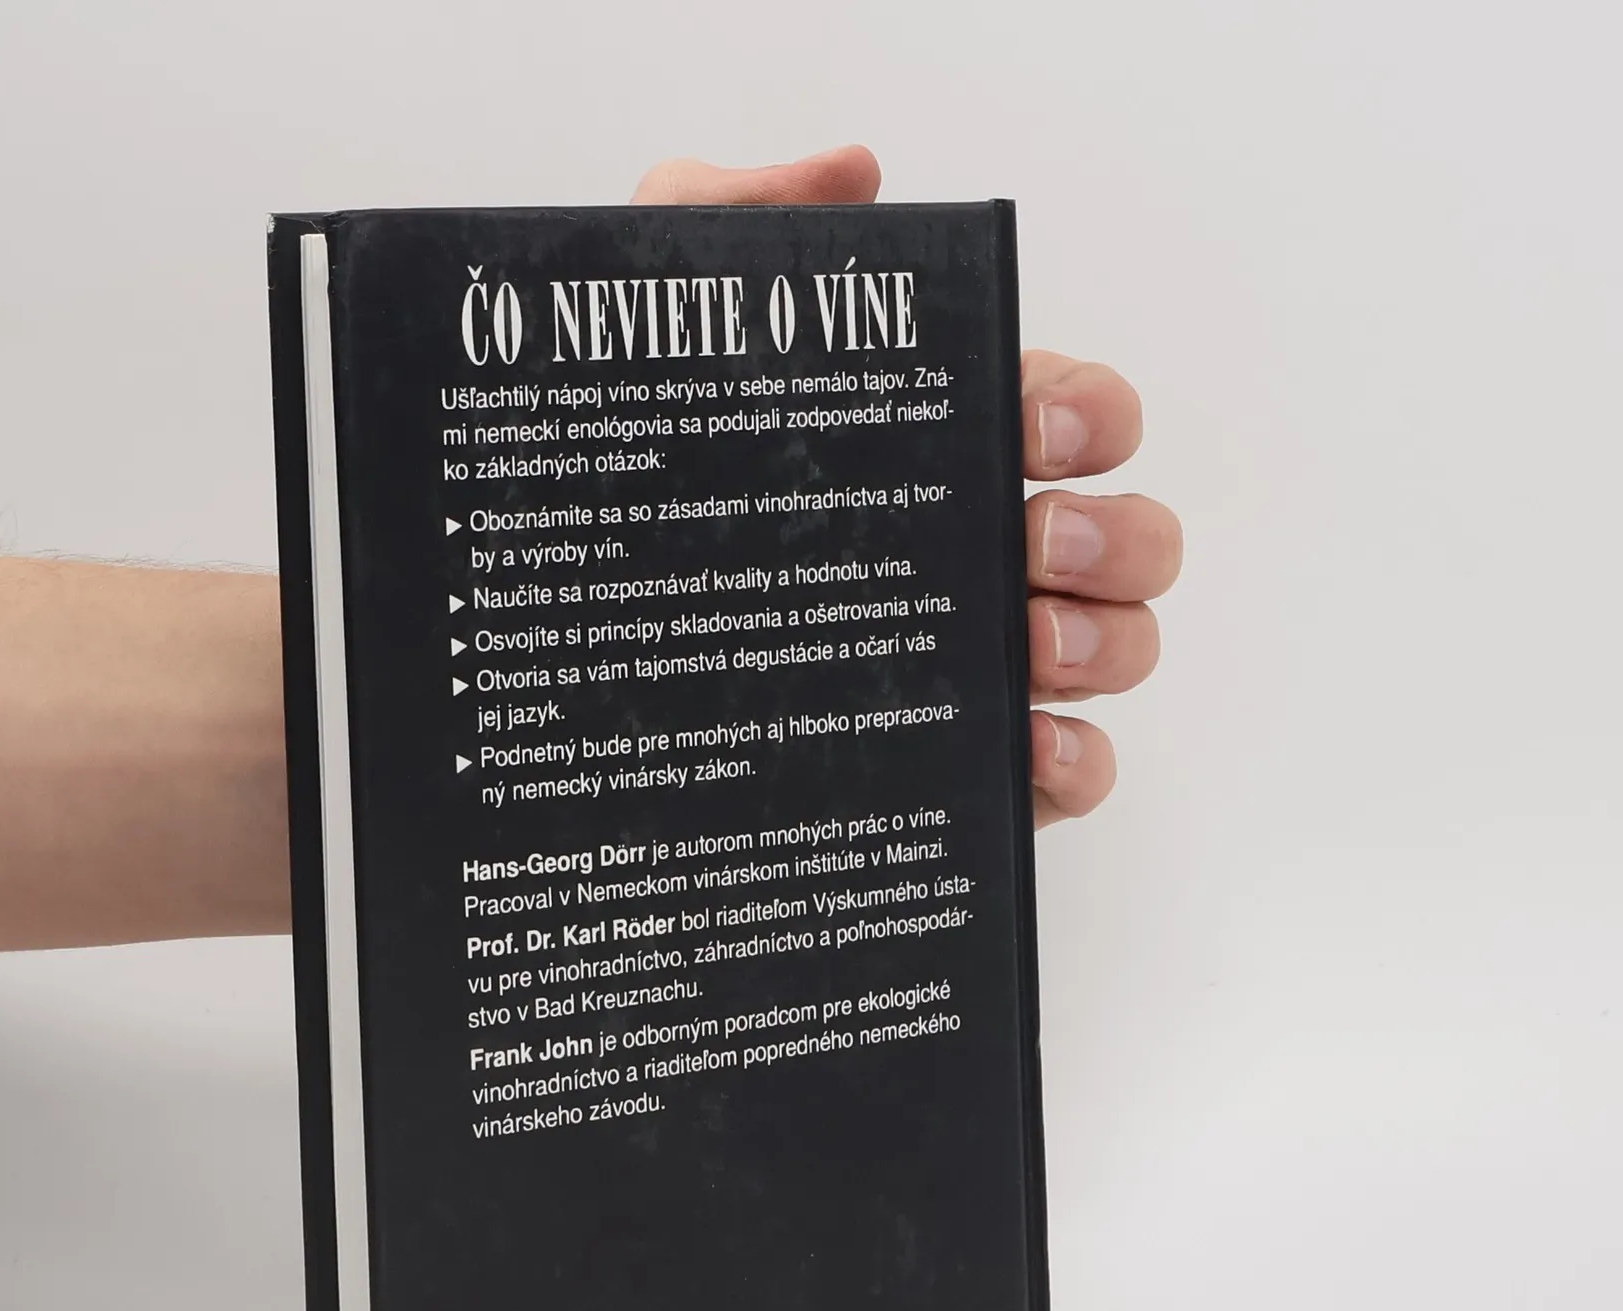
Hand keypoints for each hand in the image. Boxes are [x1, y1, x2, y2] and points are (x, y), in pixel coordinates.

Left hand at [633, 147, 1180, 826]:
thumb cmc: (606, 500)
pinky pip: (1071, 771)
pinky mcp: (954, 770)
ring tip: (1022, 645)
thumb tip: (855, 175)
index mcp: (932, 457)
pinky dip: (1077, 760)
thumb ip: (731, 223)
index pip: (1072, 417)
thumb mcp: (648, 339)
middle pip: (1127, 540)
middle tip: (1034, 542)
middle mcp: (971, 561)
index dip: (1087, 413)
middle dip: (1115, 534)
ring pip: (1119, 649)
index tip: (1030, 424)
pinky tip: (1024, 744)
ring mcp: (972, 672)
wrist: (547, 668)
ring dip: (1106, 642)